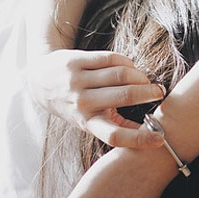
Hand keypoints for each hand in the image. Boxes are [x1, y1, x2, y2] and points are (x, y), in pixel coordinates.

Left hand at [27, 49, 165, 147]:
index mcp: (86, 123)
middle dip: (149, 93)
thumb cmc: (73, 105)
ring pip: (120, 74)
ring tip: (145, 80)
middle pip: (125, 95)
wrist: (39, 82)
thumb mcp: (88, 121)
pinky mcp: (76, 61)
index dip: (139, 138)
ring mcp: (77, 81)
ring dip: (140, 76)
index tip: (159, 138)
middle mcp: (81, 103)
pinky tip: (131, 68)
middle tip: (159, 92)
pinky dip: (127, 63)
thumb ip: (116, 126)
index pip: (114, 135)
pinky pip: (111, 59)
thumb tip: (150, 137)